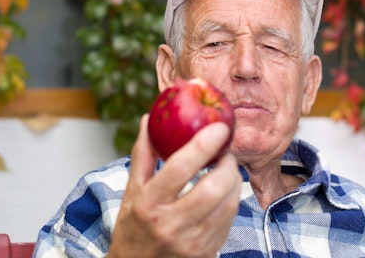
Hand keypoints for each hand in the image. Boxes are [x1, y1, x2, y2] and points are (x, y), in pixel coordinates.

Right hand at [108, 114, 241, 257]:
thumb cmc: (134, 228)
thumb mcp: (131, 193)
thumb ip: (142, 155)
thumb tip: (148, 120)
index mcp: (148, 204)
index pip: (178, 169)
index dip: (202, 145)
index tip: (219, 128)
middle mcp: (170, 224)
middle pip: (212, 188)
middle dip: (227, 165)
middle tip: (226, 153)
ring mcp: (191, 242)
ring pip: (227, 205)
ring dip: (234, 181)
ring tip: (226, 170)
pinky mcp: (206, 253)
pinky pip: (229, 221)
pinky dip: (232, 200)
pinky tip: (224, 192)